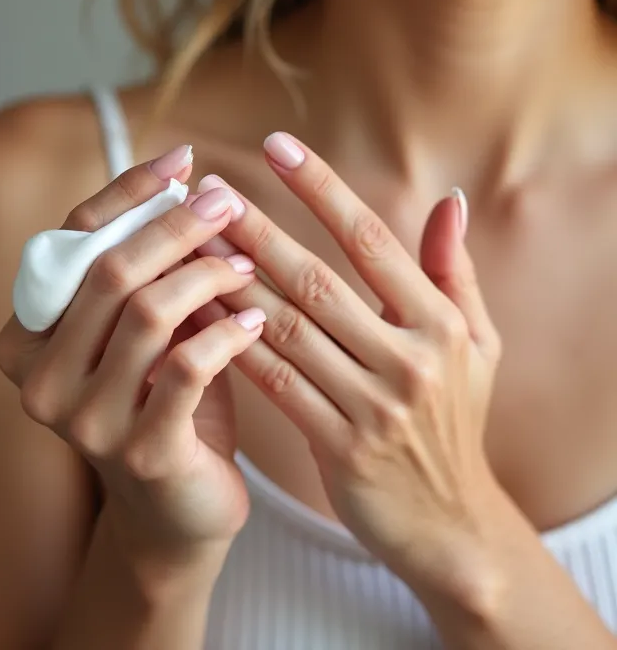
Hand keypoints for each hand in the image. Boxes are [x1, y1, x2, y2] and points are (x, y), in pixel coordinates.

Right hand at [0, 146, 264, 569]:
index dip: (128, 192)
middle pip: (109, 270)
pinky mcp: (140, 451)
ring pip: (149, 311)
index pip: (72, 240)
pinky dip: (230, 332)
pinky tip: (259, 318)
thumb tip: (193, 190)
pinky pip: (189, 366)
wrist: (176, 510)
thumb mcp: (145, 333)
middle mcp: (39, 378)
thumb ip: (151, 273)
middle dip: (176, 225)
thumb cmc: (163, 404)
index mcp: (26, 337)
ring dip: (208, 274)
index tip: (183, 157)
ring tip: (247, 262)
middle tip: (228, 200)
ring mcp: (84, 421)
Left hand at [192, 133, 505, 592]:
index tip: (275, 145)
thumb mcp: (478, 345)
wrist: (449, 523)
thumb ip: (456, 271)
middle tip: (208, 190)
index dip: (321, 188)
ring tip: (191, 243)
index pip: (372, 240)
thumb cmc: (455, 423)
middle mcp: (411, 359)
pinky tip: (199, 313)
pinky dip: (234, 344)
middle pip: (317, 280)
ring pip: (287, 329)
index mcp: (441, 323)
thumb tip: (448, 200)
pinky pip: (275, 382)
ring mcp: (375, 406)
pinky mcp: (341, 447)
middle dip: (257, 230)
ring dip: (234, 282)